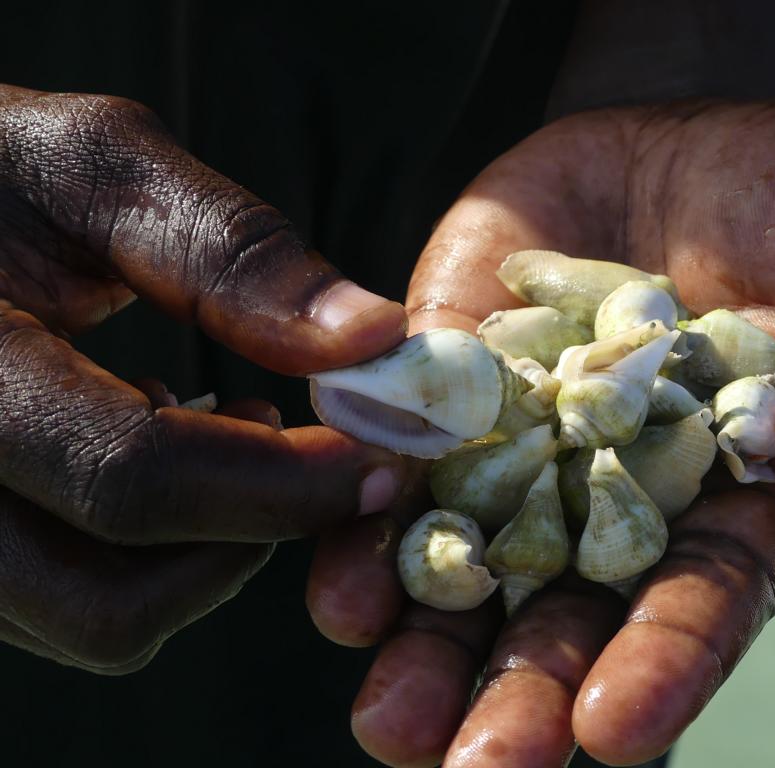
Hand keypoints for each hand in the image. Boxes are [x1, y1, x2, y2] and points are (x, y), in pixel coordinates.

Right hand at [0, 85, 409, 672]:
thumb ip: (230, 252)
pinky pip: (68, 607)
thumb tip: (376, 339)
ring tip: (205, 424)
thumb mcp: (92, 167)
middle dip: (246, 534)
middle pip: (111, 606)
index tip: (380, 458)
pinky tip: (143, 447)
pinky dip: (146, 555)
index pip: (131, 478)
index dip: (284, 484)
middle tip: (289, 436)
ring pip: (96, 624)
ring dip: (199, 549)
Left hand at [307, 101, 774, 765]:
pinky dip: (373, 521)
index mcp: (736, 498)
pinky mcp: (456, 384)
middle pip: (572, 614)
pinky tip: (340, 582)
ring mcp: (529, 443)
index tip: (617, 730)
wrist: (699, 128)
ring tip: (389, 718)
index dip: (667, 663)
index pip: (703, 599)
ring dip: (427, 644)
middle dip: (524, 693)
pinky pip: (408, 463)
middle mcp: (623, 495)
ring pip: (473, 565)